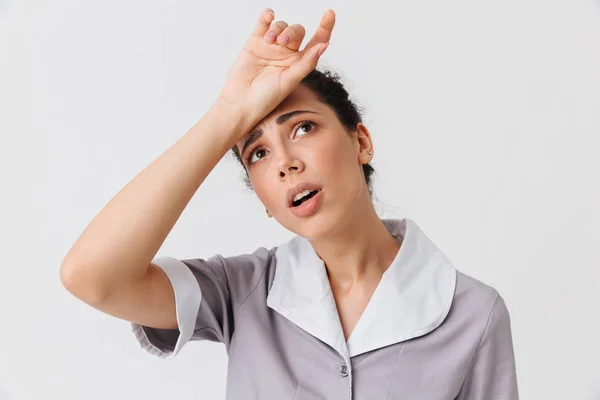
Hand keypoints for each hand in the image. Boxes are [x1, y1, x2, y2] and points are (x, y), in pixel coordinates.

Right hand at [216, 8, 334, 135]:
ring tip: (270, 41)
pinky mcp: (255, 42)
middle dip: (291, 33)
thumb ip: (306, 63)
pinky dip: (267, 16)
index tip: (329, 13)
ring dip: (278, 29)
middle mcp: (287, 53)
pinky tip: (269, 15)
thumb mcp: (289, 81)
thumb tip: (324, 45)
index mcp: (299, 63)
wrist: (241, 103)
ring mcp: (271, 47)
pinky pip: (263, 23)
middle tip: (282, 42)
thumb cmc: (266, 98)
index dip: (325, 27)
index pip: (316, 42)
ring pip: (281, 26)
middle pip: (297, 32)